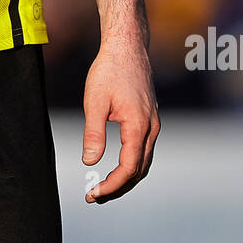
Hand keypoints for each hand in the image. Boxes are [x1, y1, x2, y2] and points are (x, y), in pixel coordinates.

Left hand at [82, 35, 159, 202]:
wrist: (128, 47)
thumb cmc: (110, 70)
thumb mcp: (94, 101)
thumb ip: (93, 133)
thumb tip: (89, 161)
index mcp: (138, 126)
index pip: (128, 169)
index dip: (111, 186)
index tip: (92, 194)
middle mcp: (151, 128)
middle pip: (139, 170)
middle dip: (118, 188)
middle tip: (94, 196)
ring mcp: (153, 123)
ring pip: (144, 162)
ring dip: (125, 178)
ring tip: (103, 187)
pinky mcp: (149, 118)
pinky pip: (144, 150)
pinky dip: (131, 164)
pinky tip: (116, 166)